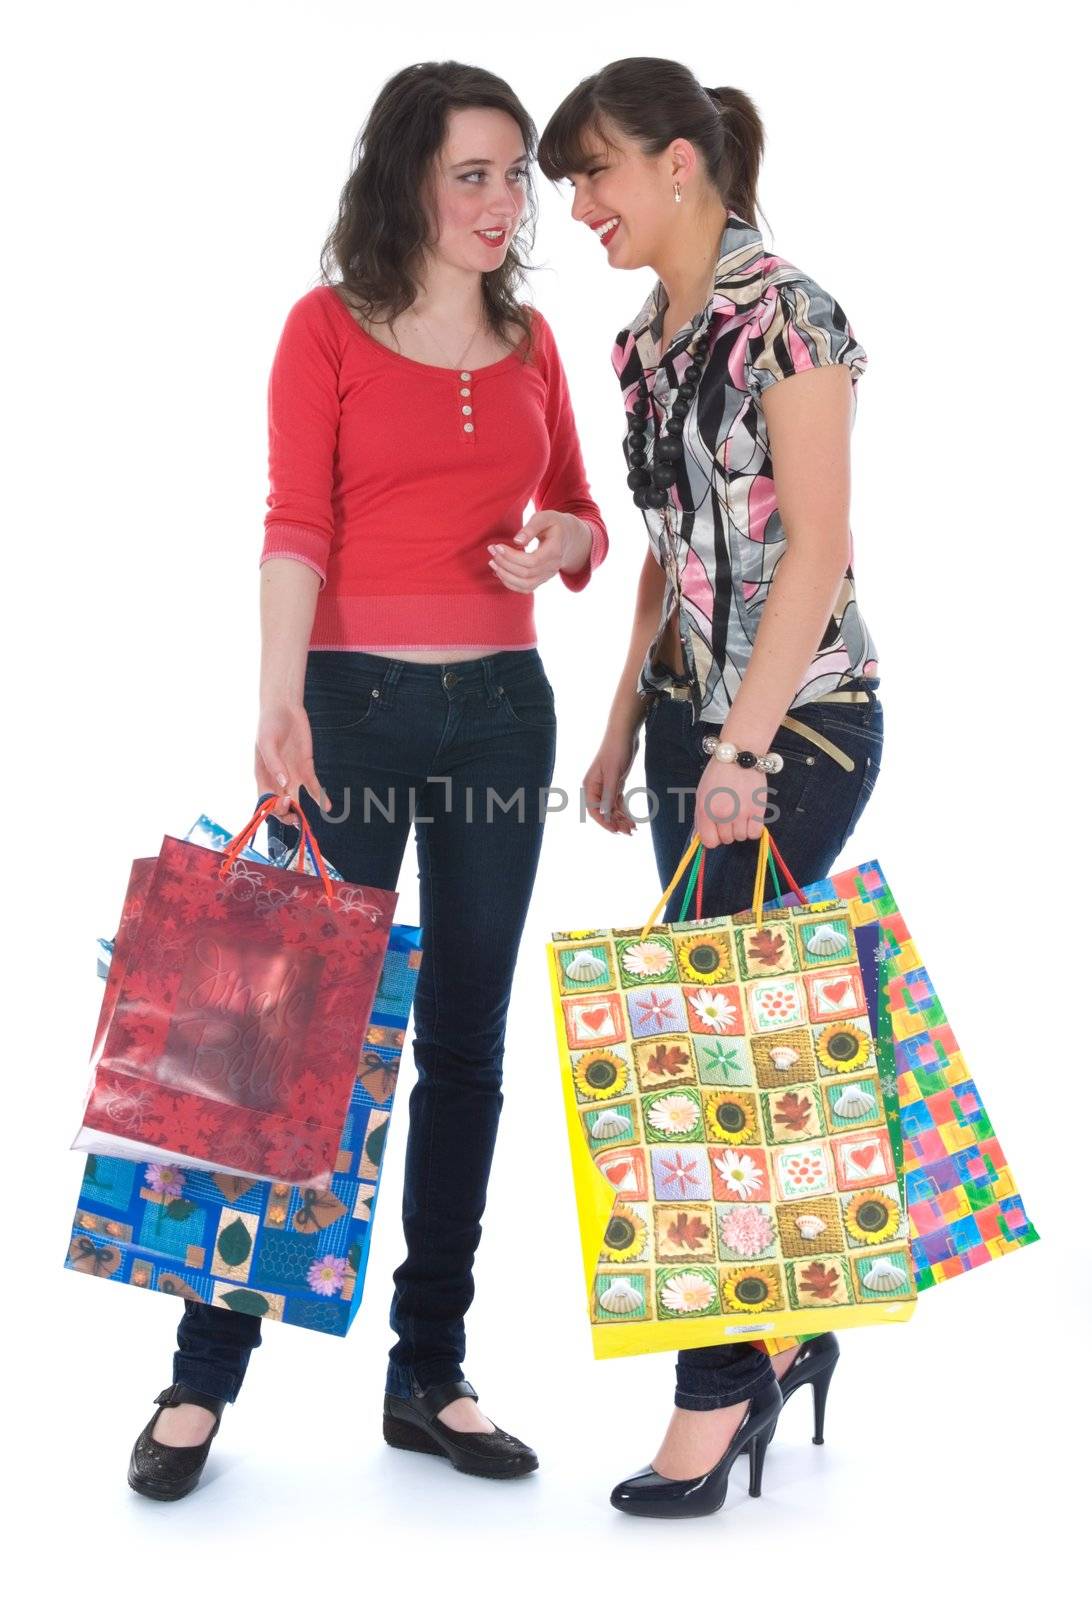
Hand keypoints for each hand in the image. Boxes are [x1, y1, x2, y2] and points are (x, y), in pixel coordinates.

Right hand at [254, 701, 330, 821]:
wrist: (284, 709)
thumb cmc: (269, 725)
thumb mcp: (267, 743)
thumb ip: (274, 763)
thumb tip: (283, 784)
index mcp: (263, 776)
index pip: (265, 801)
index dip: (273, 808)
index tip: (284, 803)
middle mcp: (277, 780)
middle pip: (280, 806)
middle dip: (286, 815)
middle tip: (296, 817)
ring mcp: (292, 776)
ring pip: (296, 801)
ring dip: (300, 813)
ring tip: (306, 823)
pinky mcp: (306, 769)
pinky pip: (313, 787)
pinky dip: (320, 797)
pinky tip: (327, 806)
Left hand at [487, 511, 590, 590]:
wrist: (568, 537)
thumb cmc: (553, 524)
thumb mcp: (545, 518)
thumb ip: (531, 527)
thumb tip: (516, 541)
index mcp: (555, 551)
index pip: (532, 561)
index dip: (512, 556)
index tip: (497, 546)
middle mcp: (553, 567)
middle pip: (526, 574)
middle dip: (505, 563)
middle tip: (492, 550)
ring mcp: (548, 576)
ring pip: (525, 585)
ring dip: (505, 576)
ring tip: (493, 562)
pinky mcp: (541, 580)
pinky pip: (525, 588)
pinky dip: (510, 583)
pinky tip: (499, 572)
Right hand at [584, 722, 640, 834]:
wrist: (625, 733)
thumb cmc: (616, 750)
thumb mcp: (614, 774)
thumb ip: (608, 794)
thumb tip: (604, 815)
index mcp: (590, 785)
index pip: (594, 810)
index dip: (604, 822)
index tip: (616, 831)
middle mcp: (596, 788)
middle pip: (604, 811)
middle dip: (616, 822)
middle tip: (630, 832)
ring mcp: (606, 786)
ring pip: (612, 808)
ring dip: (621, 819)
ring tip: (633, 829)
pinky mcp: (616, 783)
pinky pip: (618, 802)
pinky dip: (624, 811)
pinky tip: (631, 819)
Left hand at [694, 757, 769, 848]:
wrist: (738, 756)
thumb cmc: (718, 775)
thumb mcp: (702, 795)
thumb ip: (701, 818)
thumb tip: (700, 840)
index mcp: (706, 810)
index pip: (709, 841)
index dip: (713, 838)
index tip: (717, 830)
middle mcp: (723, 814)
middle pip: (726, 840)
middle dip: (727, 831)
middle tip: (730, 815)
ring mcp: (741, 813)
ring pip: (741, 837)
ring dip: (741, 829)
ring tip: (741, 813)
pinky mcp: (758, 810)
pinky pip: (755, 833)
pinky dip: (753, 829)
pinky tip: (750, 818)